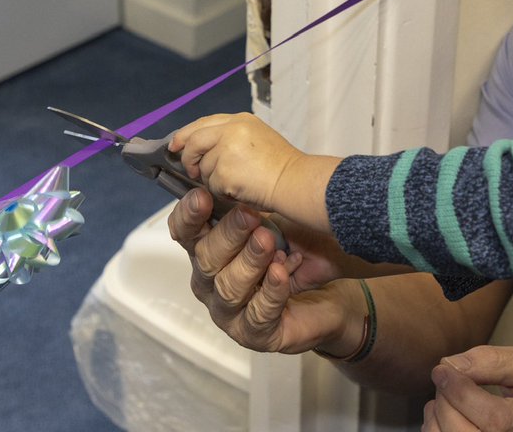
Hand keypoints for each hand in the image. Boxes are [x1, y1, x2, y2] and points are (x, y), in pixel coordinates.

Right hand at [167, 187, 361, 353]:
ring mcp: (228, 311)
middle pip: (206, 258)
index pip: (184, 232)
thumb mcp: (272, 222)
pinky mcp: (253, 334)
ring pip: (228, 287)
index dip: (188, 216)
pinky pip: (257, 314)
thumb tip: (235, 177)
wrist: (328, 296)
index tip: (203, 196)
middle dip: (228, 234)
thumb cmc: (292, 254)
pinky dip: (270, 291)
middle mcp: (210, 281)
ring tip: (270, 242)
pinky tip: (282, 273)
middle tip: (249, 214)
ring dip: (249, 261)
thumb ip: (248, 207)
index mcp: (206, 249)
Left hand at [172, 113, 338, 230]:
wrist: (294, 181)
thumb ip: (230, 138)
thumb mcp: (257, 139)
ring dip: (213, 179)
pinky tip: (239, 189)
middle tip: (193, 171)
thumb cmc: (280, 166)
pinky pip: (211, 185)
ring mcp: (226, 149)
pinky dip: (221, 191)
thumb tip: (202, 149)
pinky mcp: (224, 170)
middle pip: (194, 141)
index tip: (175, 145)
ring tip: (237, 182)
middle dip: (189, 158)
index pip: (204, 123)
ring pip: (203, 167)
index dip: (186, 134)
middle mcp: (232, 129)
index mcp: (241, 120)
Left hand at [423, 346, 512, 430]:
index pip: (495, 420)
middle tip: (448, 377)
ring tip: (449, 393)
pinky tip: (449, 412)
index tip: (443, 370)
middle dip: (446, 401)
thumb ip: (492, 362)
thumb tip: (452, 365)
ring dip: (438, 414)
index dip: (461, 394)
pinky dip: (438, 428)